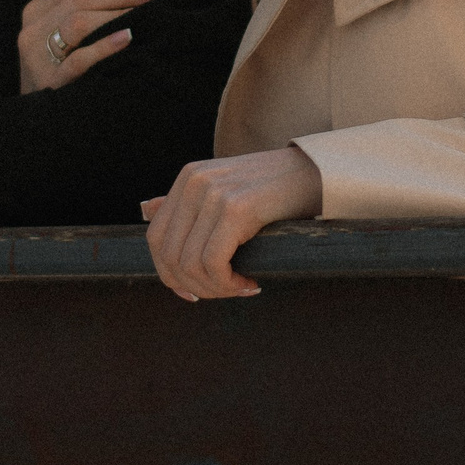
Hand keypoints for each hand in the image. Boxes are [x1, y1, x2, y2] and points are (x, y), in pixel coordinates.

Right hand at [18, 0, 165, 92]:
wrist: (41, 120)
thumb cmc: (56, 65)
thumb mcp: (54, 24)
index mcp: (34, 11)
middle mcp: (31, 31)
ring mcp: (38, 59)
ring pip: (79, 22)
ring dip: (119, 11)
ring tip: (151, 9)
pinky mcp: (50, 84)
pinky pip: (78, 60)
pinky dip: (105, 46)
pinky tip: (129, 38)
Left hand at [139, 146, 321, 300]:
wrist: (318, 173)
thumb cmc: (276, 187)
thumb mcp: (225, 187)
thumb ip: (187, 201)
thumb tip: (147, 209)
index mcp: (188, 177)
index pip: (156, 237)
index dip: (168, 273)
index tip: (191, 292)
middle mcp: (195, 181)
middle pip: (170, 255)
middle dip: (193, 286)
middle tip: (223, 292)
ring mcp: (214, 194)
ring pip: (191, 264)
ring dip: (215, 288)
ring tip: (239, 287)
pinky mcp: (237, 209)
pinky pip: (214, 263)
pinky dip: (228, 284)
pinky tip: (249, 282)